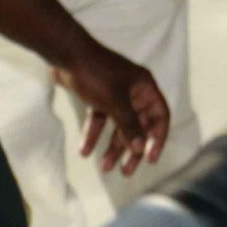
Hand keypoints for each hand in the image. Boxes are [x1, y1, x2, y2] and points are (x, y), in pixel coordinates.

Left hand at [50, 41, 170, 176]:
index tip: (150, 159)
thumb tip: (140, 148)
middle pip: (139, 125)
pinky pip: (101, 119)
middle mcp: (134, 91)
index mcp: (144, 88)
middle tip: (126, 172)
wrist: (66, 54)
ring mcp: (116, 93)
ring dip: (112, 146)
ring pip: (119, 125)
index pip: (160, 116)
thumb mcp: (115, 102)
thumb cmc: (96, 74)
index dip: (157, 138)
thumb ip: (128, 126)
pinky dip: (94, 134)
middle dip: (132, 149)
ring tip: (104, 168)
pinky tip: (84, 150)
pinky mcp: (99, 96)